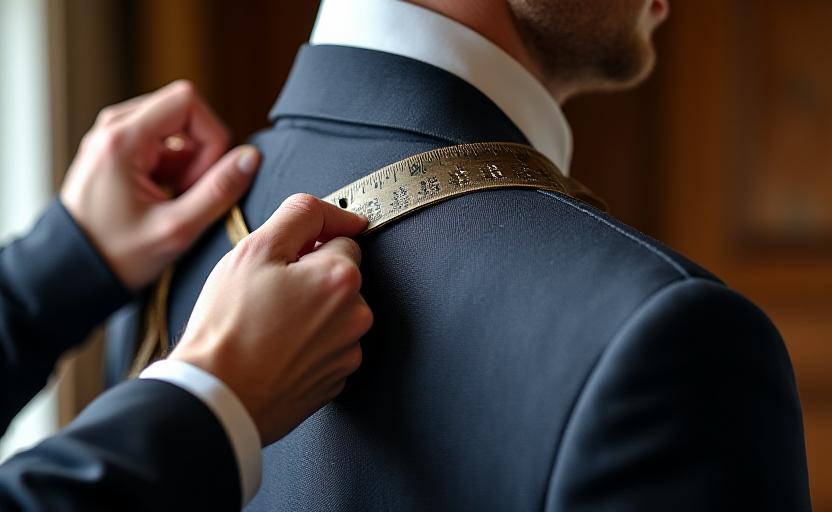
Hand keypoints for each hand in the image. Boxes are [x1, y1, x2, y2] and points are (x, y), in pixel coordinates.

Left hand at [60, 80, 259, 289]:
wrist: (73, 271)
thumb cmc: (117, 255)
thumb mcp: (176, 229)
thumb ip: (219, 191)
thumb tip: (251, 158)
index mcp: (122, 139)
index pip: (188, 101)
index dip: (210, 137)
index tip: (201, 179)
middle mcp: (113, 127)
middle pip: (183, 110)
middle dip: (200, 151)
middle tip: (187, 192)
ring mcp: (113, 135)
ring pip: (175, 127)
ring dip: (187, 161)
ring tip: (172, 198)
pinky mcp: (117, 148)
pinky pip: (161, 141)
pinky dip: (172, 166)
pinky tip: (162, 197)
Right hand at [168, 194, 371, 444]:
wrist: (218, 397)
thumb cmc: (229, 326)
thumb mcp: (255, 249)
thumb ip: (299, 216)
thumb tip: (334, 213)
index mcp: (342, 278)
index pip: (342, 238)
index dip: (309, 243)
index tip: (284, 259)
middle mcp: (357, 316)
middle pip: (339, 278)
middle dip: (311, 278)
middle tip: (267, 294)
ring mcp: (348, 352)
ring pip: (334, 314)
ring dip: (311, 313)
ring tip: (268, 325)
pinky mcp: (336, 381)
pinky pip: (327, 348)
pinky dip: (308, 345)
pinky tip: (276, 349)